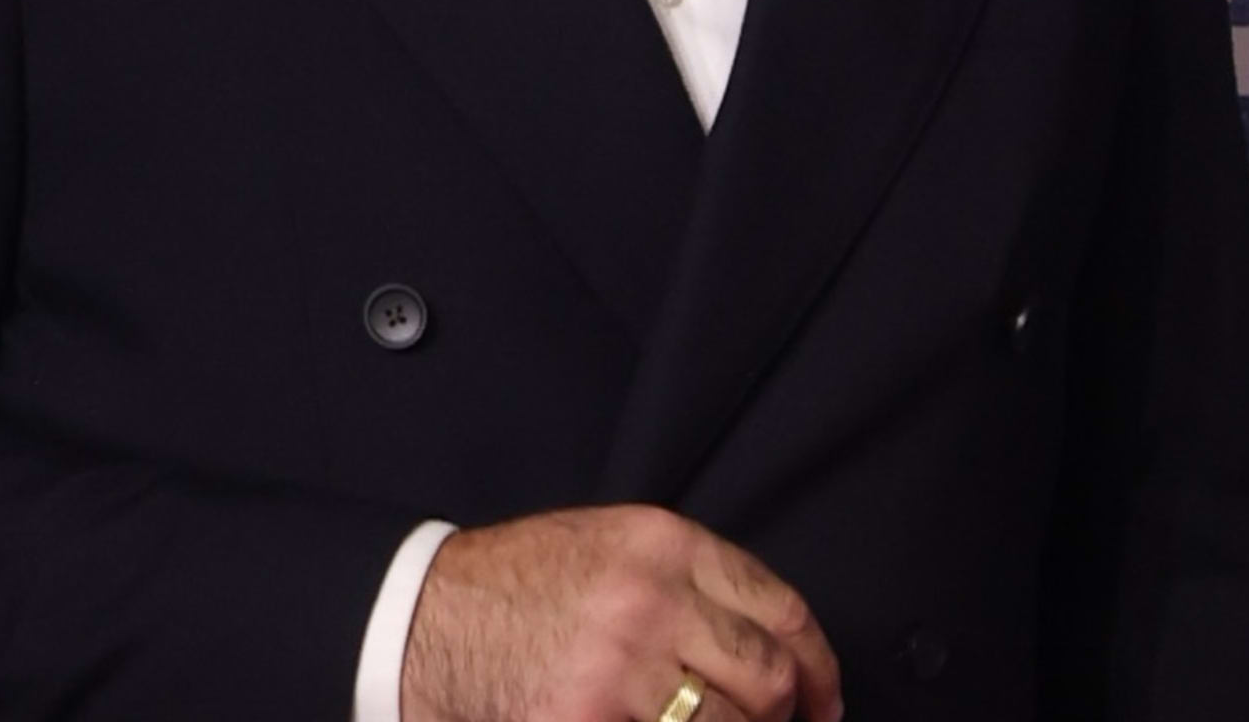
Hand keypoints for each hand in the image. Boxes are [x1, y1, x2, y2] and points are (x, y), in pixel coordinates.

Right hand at [399, 504, 847, 721]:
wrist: (423, 616)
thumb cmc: (517, 583)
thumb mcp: (610, 544)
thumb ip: (689, 579)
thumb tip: (769, 644)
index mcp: (663, 545)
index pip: (780, 608)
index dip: (818, 665)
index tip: (825, 698)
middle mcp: (650, 601)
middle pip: (766, 676)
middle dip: (783, 716)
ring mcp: (620, 668)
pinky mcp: (588, 720)